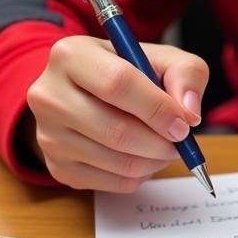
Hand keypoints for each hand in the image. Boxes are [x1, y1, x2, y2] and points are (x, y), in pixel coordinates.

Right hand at [25, 35, 207, 191]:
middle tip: (181, 141)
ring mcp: (48, 135)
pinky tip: (143, 157)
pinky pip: (111, 183)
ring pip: (116, 161)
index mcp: (71, 55)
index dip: (157, 108)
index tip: (184, 124)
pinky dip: (139, 175)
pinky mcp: (57, 167)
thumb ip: (186, 74)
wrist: (86, 93)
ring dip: (154, 161)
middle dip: (160, 142)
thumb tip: (189, 112)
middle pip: (116, 131)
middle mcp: (49, 95)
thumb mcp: (161, 58)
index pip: (117, 84)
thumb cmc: (128, 72)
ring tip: (165, 146)